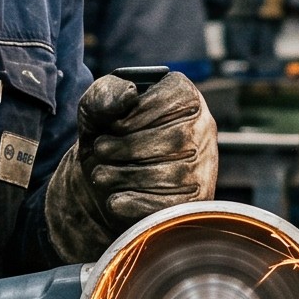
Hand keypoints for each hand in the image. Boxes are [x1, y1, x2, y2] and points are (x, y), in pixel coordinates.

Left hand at [44, 71, 217, 260]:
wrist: (102, 183)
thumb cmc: (106, 137)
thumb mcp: (95, 109)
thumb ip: (105, 93)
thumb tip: (128, 94)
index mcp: (185, 97)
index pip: (173, 100)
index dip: (134, 115)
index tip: (112, 125)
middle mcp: (203, 129)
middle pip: (175, 139)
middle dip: (126, 146)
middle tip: (100, 150)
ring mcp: (203, 168)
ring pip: (169, 174)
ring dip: (123, 175)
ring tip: (101, 173)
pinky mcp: (192, 202)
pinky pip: (165, 205)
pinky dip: (131, 202)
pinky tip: (116, 196)